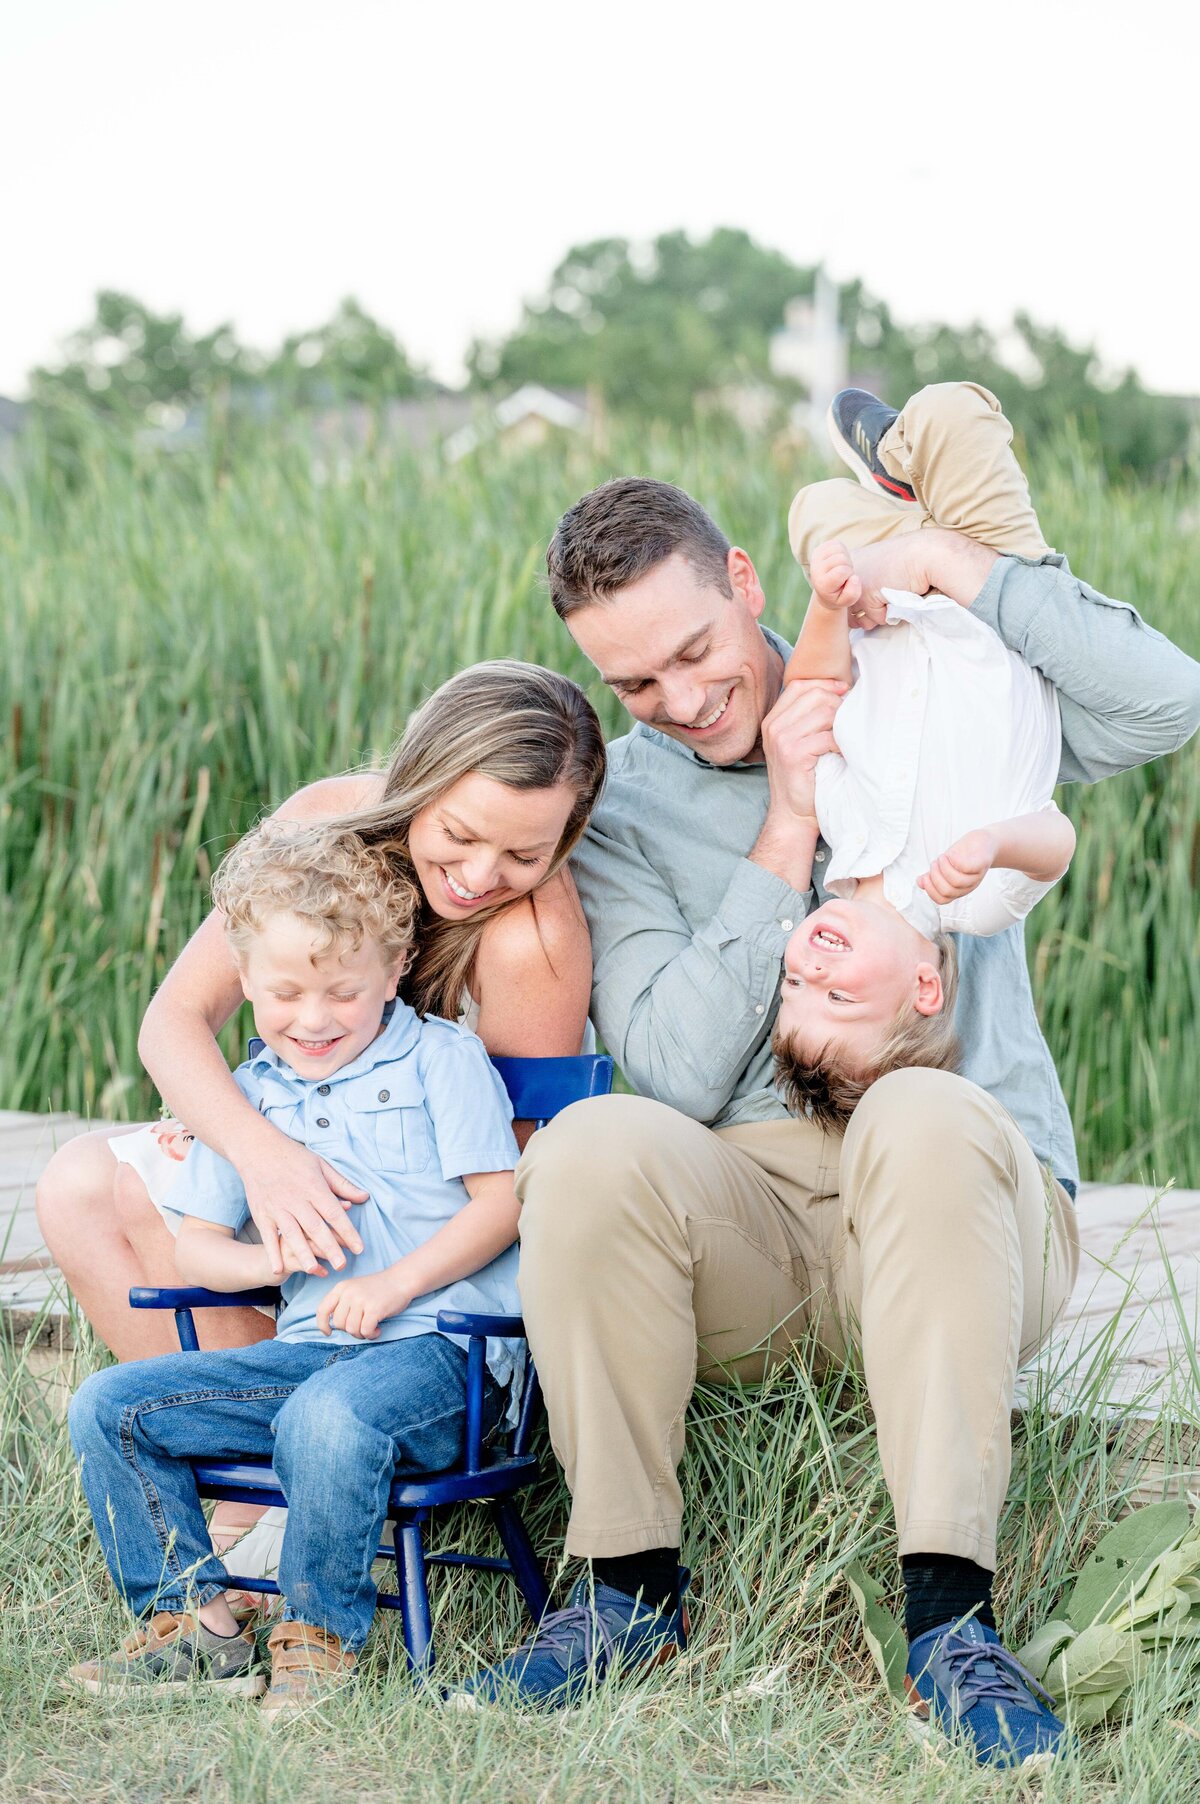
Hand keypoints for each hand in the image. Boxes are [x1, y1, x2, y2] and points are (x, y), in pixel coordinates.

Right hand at [240, 1137, 368, 1279]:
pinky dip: (273, 1253)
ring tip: (314, 1269)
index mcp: (314, 1188)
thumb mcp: (322, 1165)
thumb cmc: (293, 1157)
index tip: (359, 1248)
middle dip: (330, 1247)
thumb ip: (342, 1185)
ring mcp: (278, 1208)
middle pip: (316, 1227)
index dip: (348, 1231)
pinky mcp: (262, 1214)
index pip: (334, 1213)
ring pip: (292, 1234)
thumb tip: (364, 1197)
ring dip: (303, 1253)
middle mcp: (296, 1200)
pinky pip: (268, 1237)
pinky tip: (279, 1269)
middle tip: (342, 1265)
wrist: (258, 1150)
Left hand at [315, 1267, 415, 1340]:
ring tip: (370, 1328)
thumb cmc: (378, 1289)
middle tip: (362, 1326)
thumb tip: (332, 1325)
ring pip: (351, 1329)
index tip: (329, 1332)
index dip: (322, 1325)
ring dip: (361, 1334)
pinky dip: (371, 1334)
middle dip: (349, 1330)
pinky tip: (377, 1329)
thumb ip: (342, 1303)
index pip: (323, 1310)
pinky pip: (365, 1331)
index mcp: (341, 1288)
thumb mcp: (355, 1289)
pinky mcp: (375, 1308)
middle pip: (339, 1324)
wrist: (401, 1279)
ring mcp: (361, 1300)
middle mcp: (349, 1292)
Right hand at [760, 676, 846, 825]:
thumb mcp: (801, 742)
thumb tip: (843, 691)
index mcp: (773, 720)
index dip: (825, 684)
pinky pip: (828, 736)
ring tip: (847, 741)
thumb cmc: (805, 778)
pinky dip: (842, 745)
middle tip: (850, 724)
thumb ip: (811, 717)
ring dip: (843, 725)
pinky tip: (844, 755)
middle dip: (839, 705)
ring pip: (825, 713)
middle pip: (815, 695)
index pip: (800, 685)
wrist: (793, 814)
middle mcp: (773, 726)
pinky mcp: (793, 754)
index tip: (845, 692)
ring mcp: (781, 739)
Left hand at [809, 539, 863, 613]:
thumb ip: (853, 593)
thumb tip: (854, 578)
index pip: (842, 571)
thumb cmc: (839, 595)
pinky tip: (838, 562)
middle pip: (841, 558)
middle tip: (845, 575)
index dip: (849, 575)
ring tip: (842, 568)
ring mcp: (815, 559)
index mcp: (822, 584)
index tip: (846, 581)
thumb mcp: (847, 601)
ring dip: (845, 558)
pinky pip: (836, 544)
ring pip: (839, 548)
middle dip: (848, 566)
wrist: (826, 591)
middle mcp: (815, 570)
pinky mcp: (818, 550)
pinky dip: (842, 551)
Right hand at [918, 829, 997, 904]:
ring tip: (942, 856)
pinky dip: (955, 860)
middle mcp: (967, 886)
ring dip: (944, 868)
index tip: (924, 876)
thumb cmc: (964, 854)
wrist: (986, 842)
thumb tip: (919, 882)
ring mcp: (976, 876)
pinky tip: (951, 854)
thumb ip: (933, 874)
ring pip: (957, 882)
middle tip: (934, 863)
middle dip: (935, 877)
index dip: (930, 890)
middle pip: (948, 891)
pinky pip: (967, 867)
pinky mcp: (982, 864)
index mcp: (958, 889)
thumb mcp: (946, 865)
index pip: (942, 900)